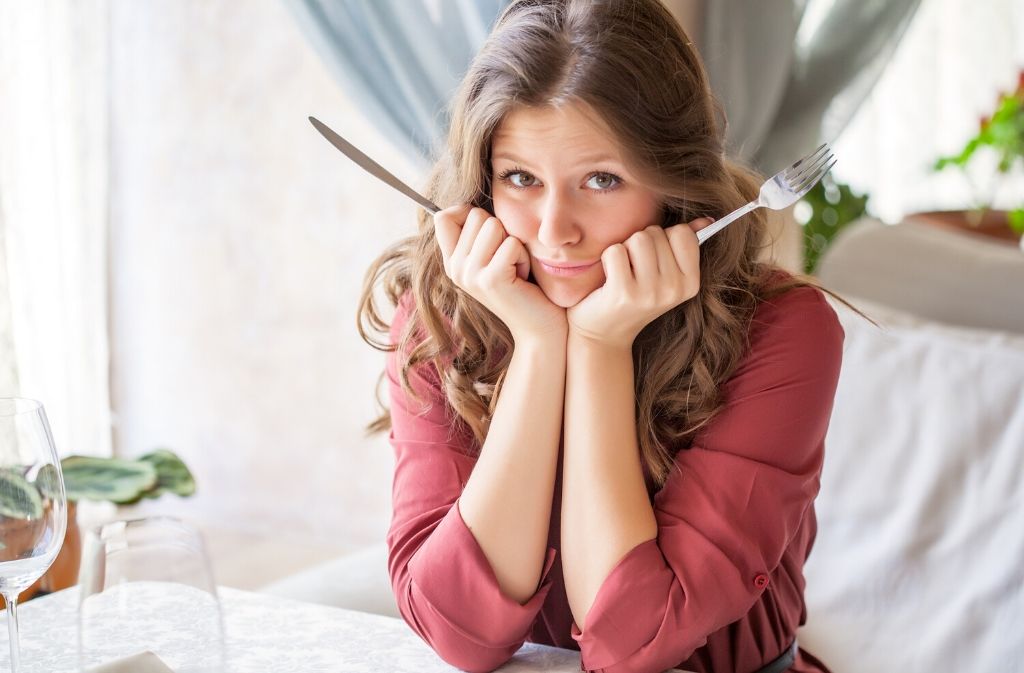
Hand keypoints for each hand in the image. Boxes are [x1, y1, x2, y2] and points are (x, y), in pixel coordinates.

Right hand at [433, 204, 567, 342]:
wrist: (539, 328)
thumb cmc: (523, 286)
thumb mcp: (493, 256)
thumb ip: (477, 233)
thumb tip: (466, 203)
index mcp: (452, 261)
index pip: (443, 216)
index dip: (468, 213)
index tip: (488, 232)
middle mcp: (455, 269)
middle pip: (475, 215)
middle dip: (500, 231)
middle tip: (507, 261)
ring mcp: (470, 275)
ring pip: (494, 225)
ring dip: (514, 243)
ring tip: (515, 268)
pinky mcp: (491, 280)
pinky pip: (511, 243)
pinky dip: (524, 256)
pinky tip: (522, 277)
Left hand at [566, 219, 710, 348]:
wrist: (605, 334)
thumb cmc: (635, 297)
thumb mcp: (666, 276)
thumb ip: (685, 246)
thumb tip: (705, 220)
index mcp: (690, 284)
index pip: (682, 233)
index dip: (663, 238)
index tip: (655, 259)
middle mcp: (674, 290)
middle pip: (655, 233)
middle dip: (640, 244)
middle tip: (634, 271)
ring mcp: (650, 293)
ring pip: (637, 238)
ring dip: (624, 249)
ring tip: (623, 272)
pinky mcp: (623, 293)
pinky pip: (616, 251)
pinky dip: (608, 259)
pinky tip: (609, 279)